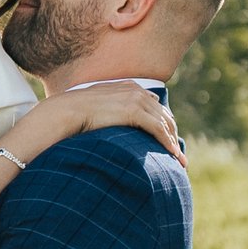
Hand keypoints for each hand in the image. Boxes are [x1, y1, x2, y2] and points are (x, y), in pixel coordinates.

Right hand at [54, 80, 183, 160]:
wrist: (68, 110)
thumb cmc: (77, 112)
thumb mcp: (98, 106)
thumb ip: (111, 108)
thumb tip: (114, 119)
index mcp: (130, 88)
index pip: (156, 107)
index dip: (164, 125)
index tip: (168, 141)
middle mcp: (137, 92)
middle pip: (165, 115)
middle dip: (174, 135)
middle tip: (178, 155)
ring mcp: (137, 100)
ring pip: (165, 124)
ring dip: (174, 143)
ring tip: (179, 161)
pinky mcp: (135, 112)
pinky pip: (158, 130)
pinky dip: (168, 143)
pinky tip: (172, 155)